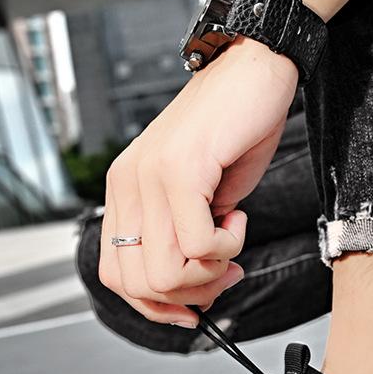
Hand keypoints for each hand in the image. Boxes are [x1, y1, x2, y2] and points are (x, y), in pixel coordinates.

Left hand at [99, 37, 297, 326]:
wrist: (255, 68)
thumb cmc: (235, 125)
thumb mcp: (205, 193)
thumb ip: (189, 235)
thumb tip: (197, 287)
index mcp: (125, 190)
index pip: (117, 275)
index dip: (157, 304)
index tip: (196, 304)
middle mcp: (127, 184)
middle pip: (139, 285)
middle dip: (191, 294)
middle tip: (225, 270)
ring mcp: (149, 177)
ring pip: (165, 273)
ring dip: (210, 272)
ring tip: (232, 238)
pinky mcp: (180, 170)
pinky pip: (199, 245)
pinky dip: (229, 245)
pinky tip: (237, 215)